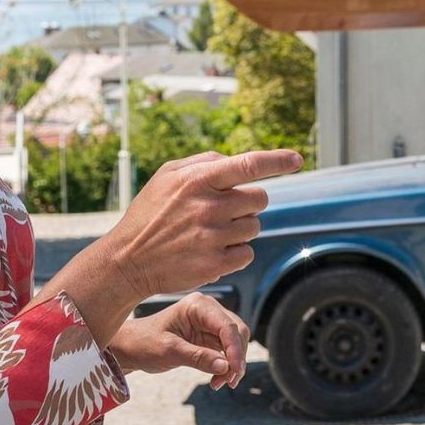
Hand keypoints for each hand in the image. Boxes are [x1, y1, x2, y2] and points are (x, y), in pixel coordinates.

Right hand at [103, 150, 302, 300]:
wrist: (127, 261)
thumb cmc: (149, 214)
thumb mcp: (166, 176)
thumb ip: (203, 162)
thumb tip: (235, 160)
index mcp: (197, 180)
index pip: (248, 164)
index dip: (277, 161)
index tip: (297, 159)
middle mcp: (207, 207)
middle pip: (259, 199)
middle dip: (249, 203)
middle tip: (226, 210)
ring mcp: (212, 237)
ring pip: (254, 227)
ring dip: (241, 228)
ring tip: (212, 231)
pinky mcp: (214, 264)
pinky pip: (247, 253)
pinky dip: (236, 252)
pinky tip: (213, 250)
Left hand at [108, 293, 249, 388]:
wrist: (131, 347)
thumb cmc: (144, 343)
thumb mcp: (169, 351)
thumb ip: (198, 357)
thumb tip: (226, 367)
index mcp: (198, 306)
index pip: (227, 326)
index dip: (235, 350)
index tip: (235, 372)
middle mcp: (208, 310)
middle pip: (236, 332)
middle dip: (236, 358)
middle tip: (228, 382)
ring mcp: (209, 322)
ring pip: (235, 342)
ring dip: (232, 364)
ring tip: (220, 383)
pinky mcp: (209, 336)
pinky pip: (226, 350)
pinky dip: (226, 365)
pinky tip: (217, 379)